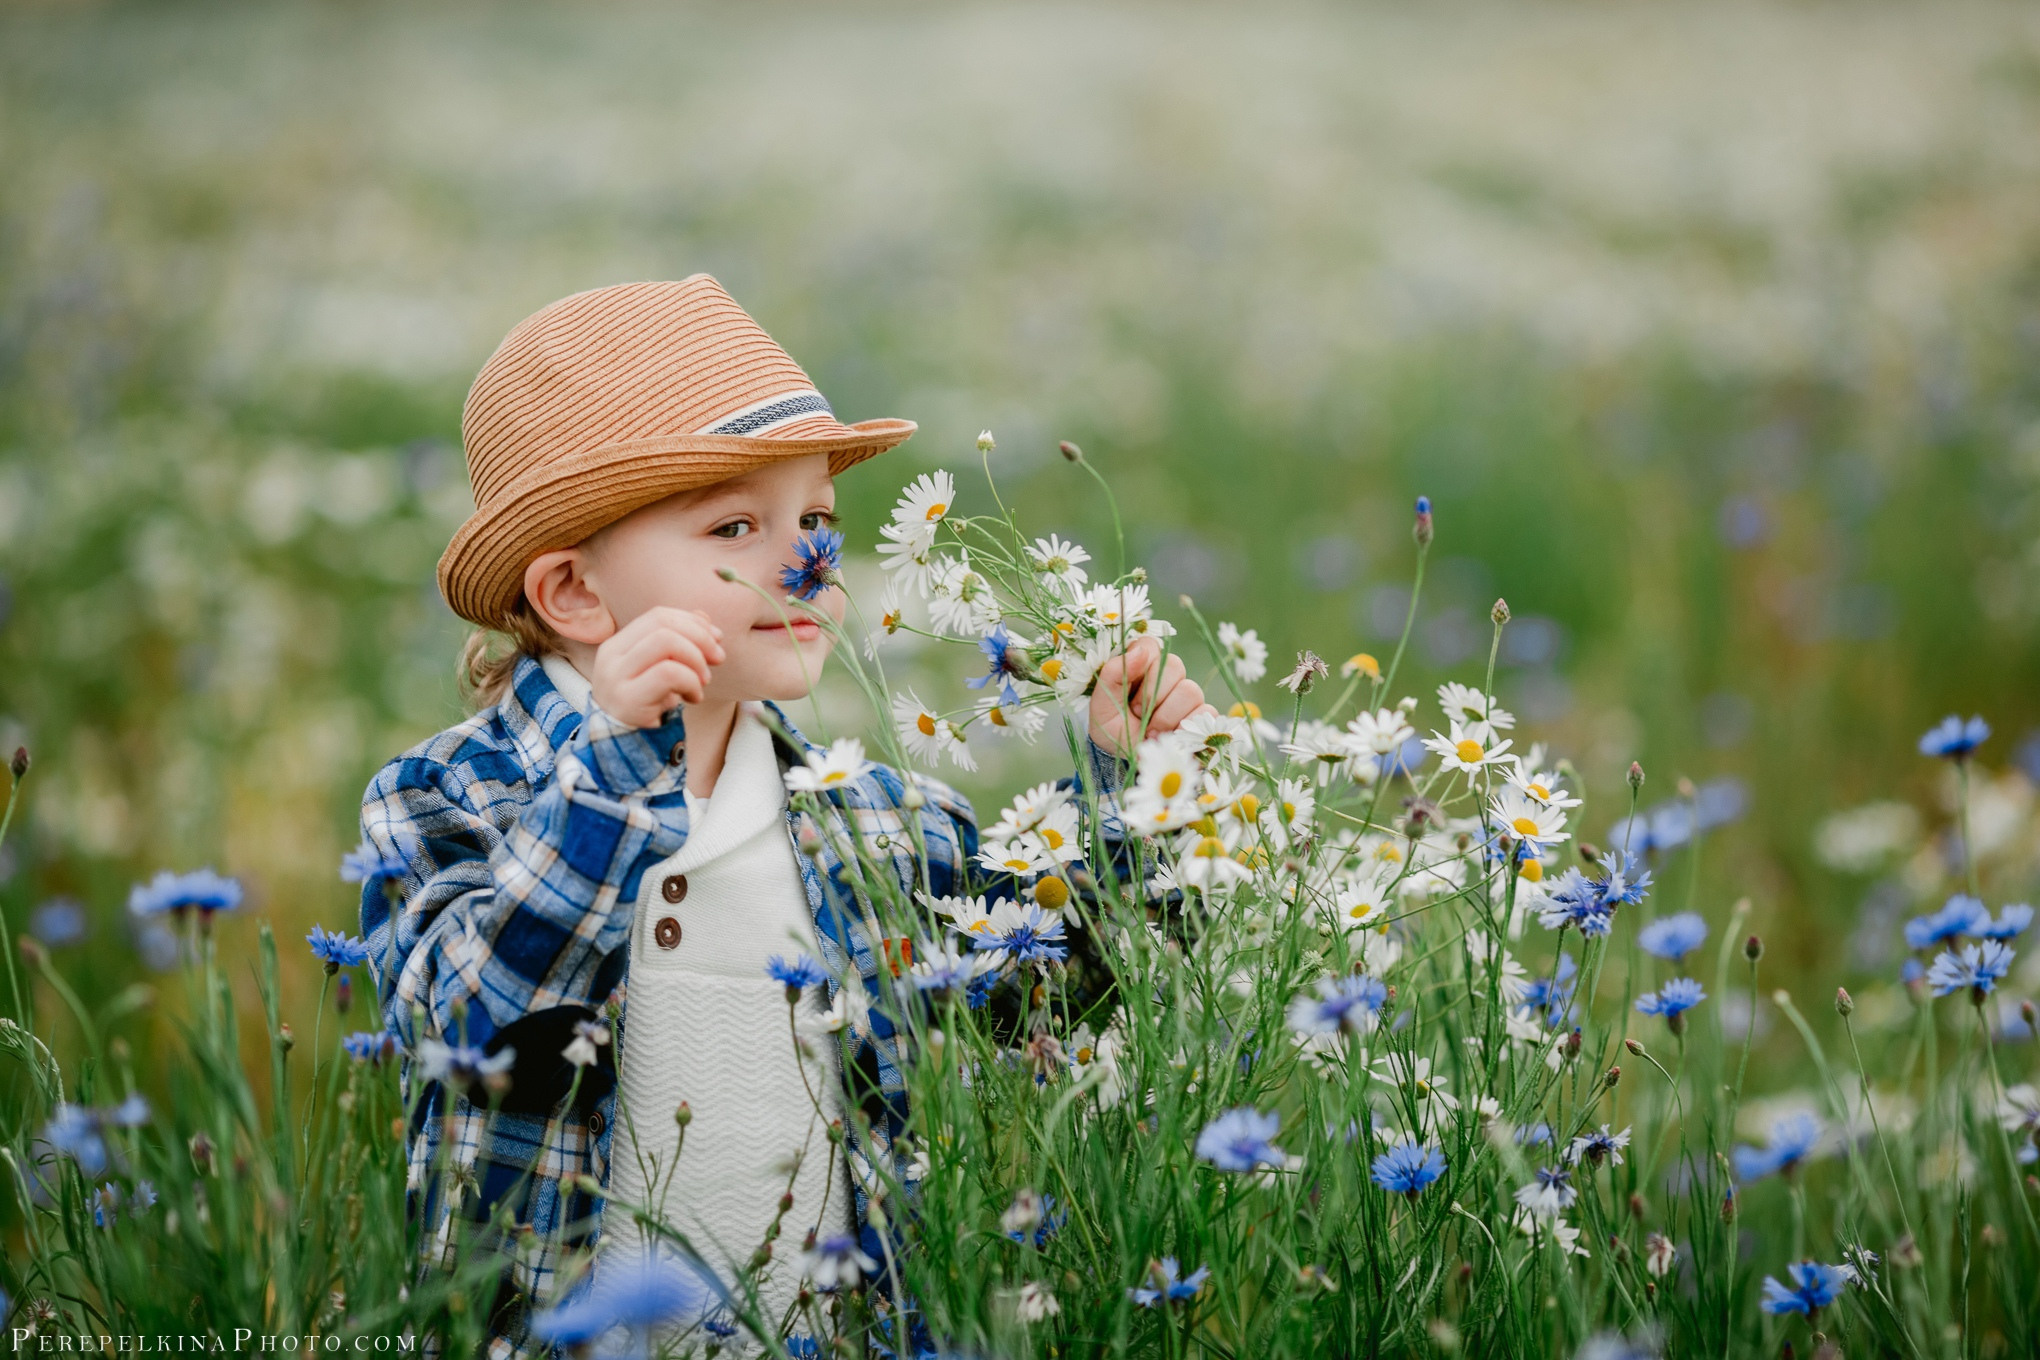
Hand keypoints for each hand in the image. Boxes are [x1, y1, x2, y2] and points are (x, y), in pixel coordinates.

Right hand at [588, 607, 725, 727]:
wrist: (621, 748)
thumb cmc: (646, 706)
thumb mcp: (663, 670)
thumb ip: (679, 643)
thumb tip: (704, 618)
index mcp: (618, 644)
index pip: (658, 616)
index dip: (692, 622)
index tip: (716, 638)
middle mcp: (611, 655)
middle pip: (662, 624)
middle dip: (700, 637)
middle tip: (718, 658)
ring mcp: (615, 677)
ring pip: (665, 642)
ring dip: (695, 660)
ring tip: (703, 682)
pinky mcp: (626, 699)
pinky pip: (668, 673)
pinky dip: (691, 682)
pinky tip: (693, 698)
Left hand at [1088, 637, 1214, 757]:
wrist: (1124, 762)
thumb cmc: (1112, 727)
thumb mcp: (1102, 703)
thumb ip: (1114, 673)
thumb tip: (1141, 650)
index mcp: (1142, 665)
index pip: (1151, 646)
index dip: (1141, 669)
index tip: (1127, 692)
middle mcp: (1168, 675)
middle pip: (1174, 666)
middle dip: (1151, 697)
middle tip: (1137, 715)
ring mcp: (1188, 696)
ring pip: (1190, 690)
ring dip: (1165, 717)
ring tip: (1151, 731)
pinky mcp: (1202, 717)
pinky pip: (1206, 712)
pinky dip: (1185, 728)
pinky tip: (1170, 737)